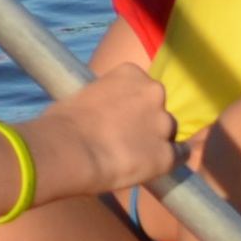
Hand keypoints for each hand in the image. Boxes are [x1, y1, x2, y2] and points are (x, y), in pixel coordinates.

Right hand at [40, 57, 174, 204]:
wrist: (66, 150)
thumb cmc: (62, 122)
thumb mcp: (82, 97)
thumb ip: (102, 101)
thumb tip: (100, 115)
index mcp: (131, 73)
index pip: (141, 86)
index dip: (130, 104)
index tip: (117, 116)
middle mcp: (154, 93)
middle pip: (158, 108)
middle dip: (146, 121)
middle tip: (125, 137)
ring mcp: (163, 124)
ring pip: (168, 132)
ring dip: (155, 141)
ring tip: (132, 156)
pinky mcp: (167, 155)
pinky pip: (178, 156)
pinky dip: (165, 161)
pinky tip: (150, 167)